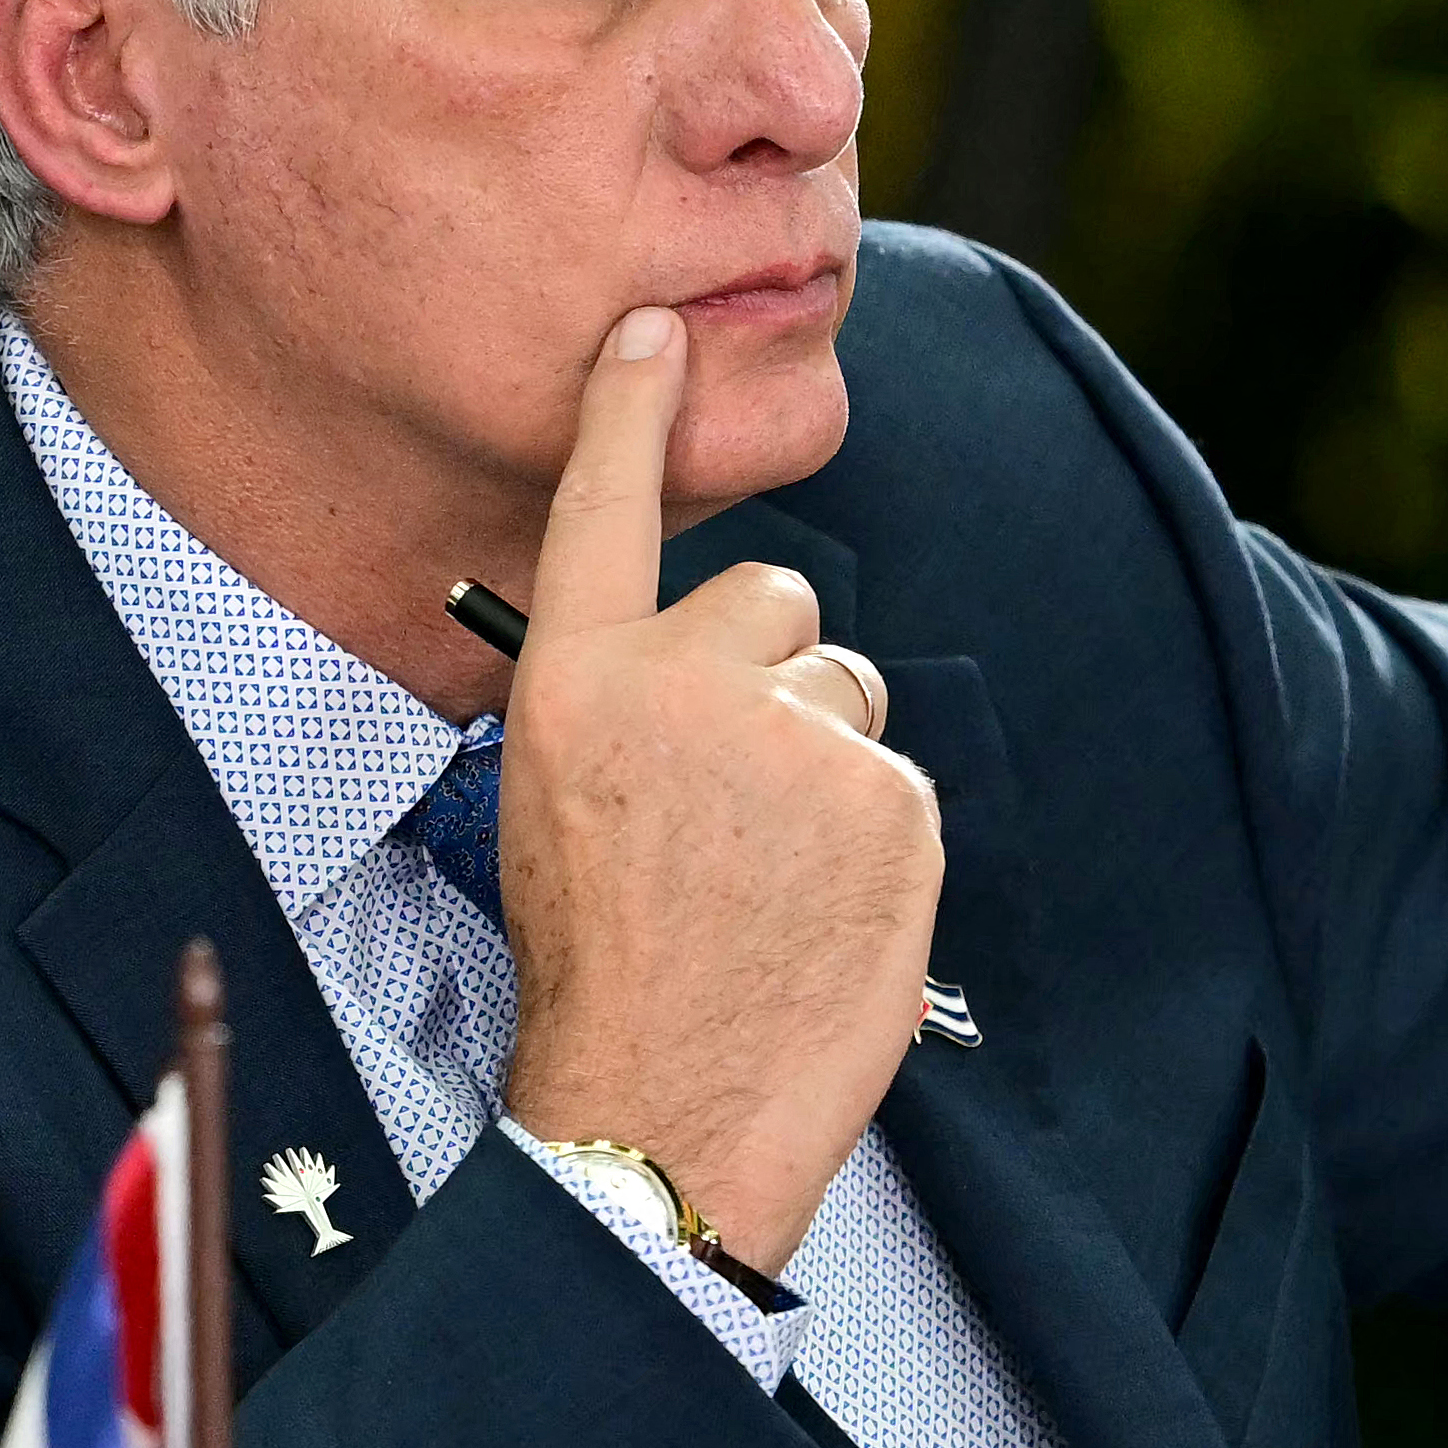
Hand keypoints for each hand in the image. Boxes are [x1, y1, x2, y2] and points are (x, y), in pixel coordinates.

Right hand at [496, 305, 938, 1271]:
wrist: (663, 1114)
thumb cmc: (602, 978)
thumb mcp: (554, 813)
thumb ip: (627, 711)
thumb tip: (710, 676)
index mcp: (574, 684)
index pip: (602, 508)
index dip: (630, 411)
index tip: (653, 332)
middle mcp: (680, 683)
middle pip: (773, 600)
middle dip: (773, 677)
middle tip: (734, 805)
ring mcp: (793, 737)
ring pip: (845, 694)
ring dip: (826, 762)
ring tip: (770, 878)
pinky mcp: (888, 798)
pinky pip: (893, 780)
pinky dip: (872, 840)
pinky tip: (820, 915)